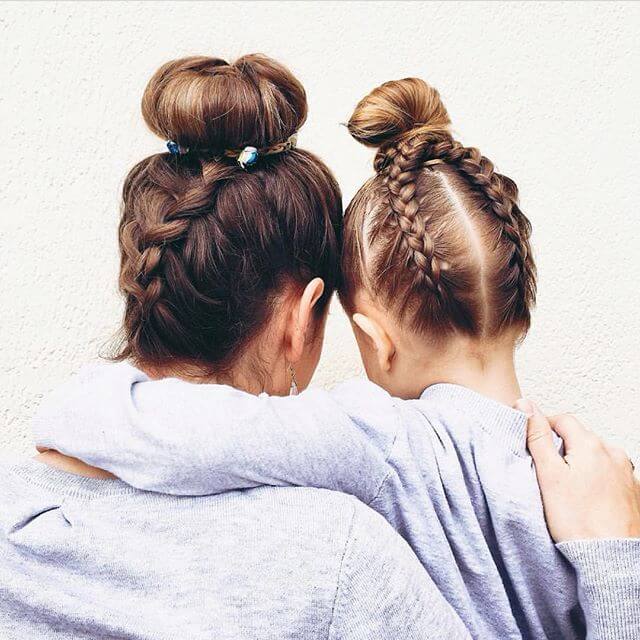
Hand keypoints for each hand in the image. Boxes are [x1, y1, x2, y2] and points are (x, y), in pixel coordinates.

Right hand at [516, 399, 639, 542]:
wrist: (612, 558)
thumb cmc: (579, 520)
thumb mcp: (548, 474)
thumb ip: (536, 436)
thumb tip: (526, 405)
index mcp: (591, 445)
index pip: (563, 419)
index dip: (545, 427)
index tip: (535, 445)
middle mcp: (614, 454)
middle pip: (581, 438)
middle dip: (564, 448)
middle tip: (548, 473)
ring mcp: (627, 474)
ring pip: (597, 457)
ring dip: (582, 464)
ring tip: (569, 490)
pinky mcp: (634, 492)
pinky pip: (611, 476)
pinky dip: (598, 481)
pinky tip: (588, 501)